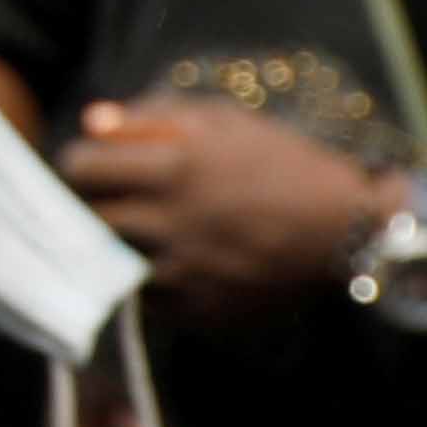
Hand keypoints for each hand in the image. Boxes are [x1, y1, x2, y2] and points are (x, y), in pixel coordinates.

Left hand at [64, 95, 394, 321]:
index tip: (93, 166)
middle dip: (90, 206)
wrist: (347, 231)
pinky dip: (148, 281)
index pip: (81, 168)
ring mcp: (185, 271)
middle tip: (110, 201)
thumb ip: (151, 117)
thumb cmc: (282, 164)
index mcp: (175, 167)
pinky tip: (171, 263)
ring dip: (116, 246)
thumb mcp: (224, 122)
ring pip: (112, 261)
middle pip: (89, 218)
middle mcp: (172, 221)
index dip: (80, 163)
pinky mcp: (200, 310)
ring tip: (142, 233)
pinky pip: (146, 298)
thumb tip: (90, 122)